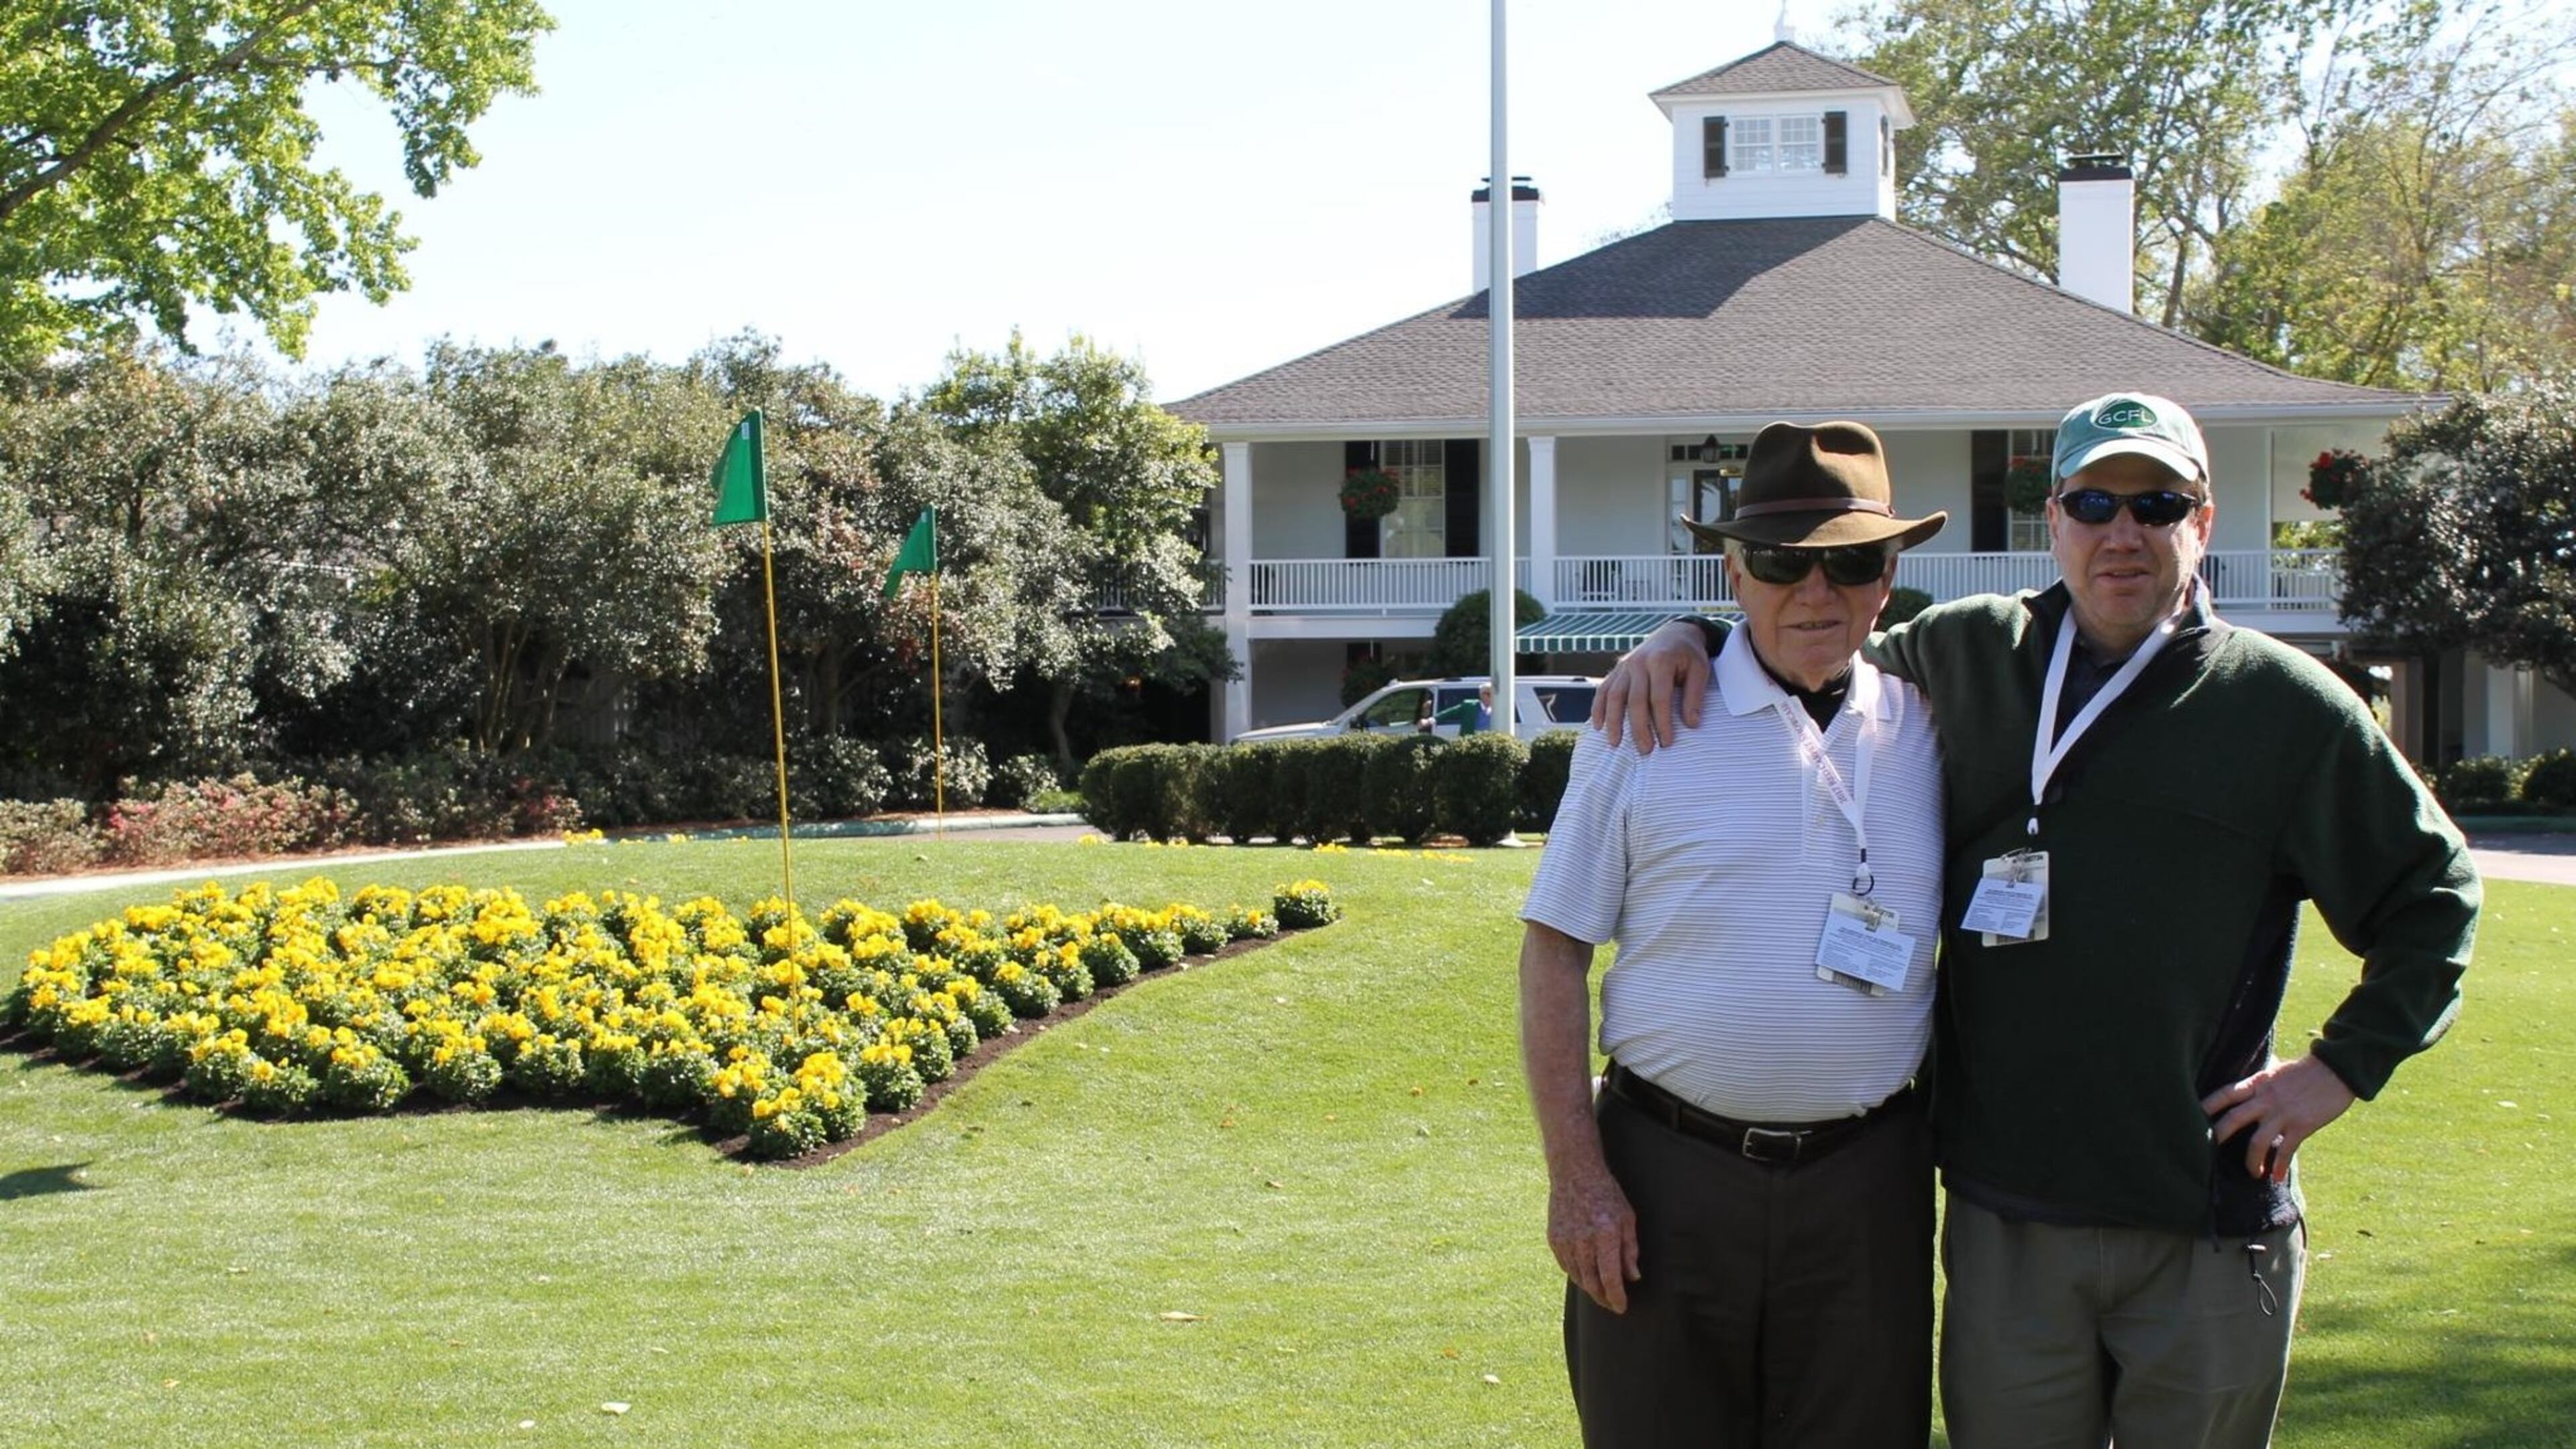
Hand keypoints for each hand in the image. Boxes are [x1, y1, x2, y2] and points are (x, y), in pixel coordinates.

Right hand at [1547, 1167, 1640, 1312]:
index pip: (1610, 1278)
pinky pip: (1566, 1266)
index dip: (1617, 1297)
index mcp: (1605, 1235)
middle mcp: (1583, 1241)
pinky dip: (1577, 1274)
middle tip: (1612, 1304)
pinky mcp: (1553, 1239)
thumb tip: (1633, 1277)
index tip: (1622, 1307)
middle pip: (1592, 1283)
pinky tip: (1585, 1274)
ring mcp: (1565, 1241)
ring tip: (1600, 1291)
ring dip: (1590, 1288)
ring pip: (1578, 1277)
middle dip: (1603, 1298)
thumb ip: (1630, 1249)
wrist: (1574, 1173)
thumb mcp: (1627, 1218)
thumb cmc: (1606, 1194)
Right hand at [1587, 620, 1712, 754]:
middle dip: (1639, 728)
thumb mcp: (1699, 670)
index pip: (1659, 698)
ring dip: (1613, 721)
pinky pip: (1603, 690)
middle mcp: (1639, 662)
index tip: (1666, 742)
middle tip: (1645, 750)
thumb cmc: (1689, 655)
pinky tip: (1599, 726)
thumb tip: (1691, 724)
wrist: (1674, 633)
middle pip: (1635, 700)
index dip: (1662, 722)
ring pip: (1614, 696)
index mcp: (1661, 661)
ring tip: (1615, 743)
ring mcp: (1625, 666)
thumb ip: (1694, 696)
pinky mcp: (1617, 669)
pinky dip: (1598, 708)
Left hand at [2202, 1055, 2357, 1183]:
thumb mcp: (2277, 1070)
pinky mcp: (2301, 1125)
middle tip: (2207, 1153)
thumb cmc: (2307, 1070)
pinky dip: (2280, 1166)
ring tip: (2252, 1173)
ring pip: (2257, 1141)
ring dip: (2251, 1161)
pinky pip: (2286, 1150)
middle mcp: (2265, 1098)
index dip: (2207, 1105)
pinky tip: (2276, 1176)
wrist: (2337, 1070)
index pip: (2225, 1094)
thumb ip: (2262, 1079)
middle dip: (2218, 1136)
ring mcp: (2282, 1113)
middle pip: (2233, 1119)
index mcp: (2257, 1083)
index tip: (2191, 1116)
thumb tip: (2251, 1081)